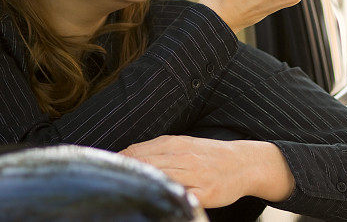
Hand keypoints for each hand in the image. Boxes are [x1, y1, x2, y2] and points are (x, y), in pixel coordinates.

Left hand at [120, 135, 294, 207]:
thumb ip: (159, 150)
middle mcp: (183, 157)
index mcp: (175, 143)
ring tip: (124, 193)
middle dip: (125, 175)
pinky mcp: (205, 192)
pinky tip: (155, 202)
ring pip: (160, 179)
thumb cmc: (210, 156)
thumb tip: (127, 156)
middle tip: (105, 184)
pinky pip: (181, 197)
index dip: (118, 162)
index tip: (102, 171)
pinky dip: (167, 199)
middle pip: (144, 164)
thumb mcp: (185, 145)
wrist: (245, 162)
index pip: (137, 151)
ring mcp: (195, 175)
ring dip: (141, 185)